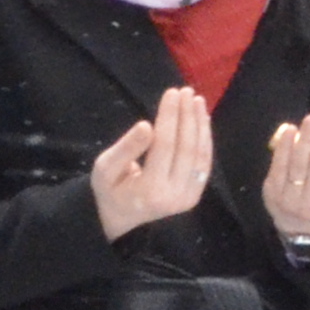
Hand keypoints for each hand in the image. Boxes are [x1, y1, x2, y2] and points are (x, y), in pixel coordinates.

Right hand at [90, 87, 216, 233]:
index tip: (171, 92)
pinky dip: (205, 139)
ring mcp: (187, 197)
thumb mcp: (105, 168)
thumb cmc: (110, 189)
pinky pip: (204, 164)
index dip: (170, 116)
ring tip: (197, 100)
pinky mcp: (194, 196)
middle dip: (187, 116)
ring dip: (200, 125)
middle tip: (186, 91)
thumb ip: (126, 147)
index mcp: (150, 190)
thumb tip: (146, 125)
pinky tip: (202, 119)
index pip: (165, 144)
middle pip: (186, 148)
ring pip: (199, 155)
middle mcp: (173, 196)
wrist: (121, 219)